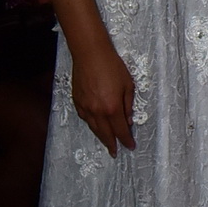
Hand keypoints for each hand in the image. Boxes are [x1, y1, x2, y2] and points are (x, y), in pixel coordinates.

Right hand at [72, 39, 136, 154]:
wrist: (90, 54)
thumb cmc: (112, 66)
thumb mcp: (128, 85)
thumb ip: (128, 105)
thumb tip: (128, 120)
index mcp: (112, 108)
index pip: (120, 130)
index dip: (126, 140)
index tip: (130, 147)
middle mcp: (97, 111)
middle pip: (105, 133)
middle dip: (111, 144)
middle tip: (115, 152)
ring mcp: (85, 107)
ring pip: (93, 127)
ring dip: (101, 136)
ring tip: (106, 142)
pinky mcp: (76, 101)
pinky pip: (84, 118)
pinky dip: (91, 124)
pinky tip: (95, 126)